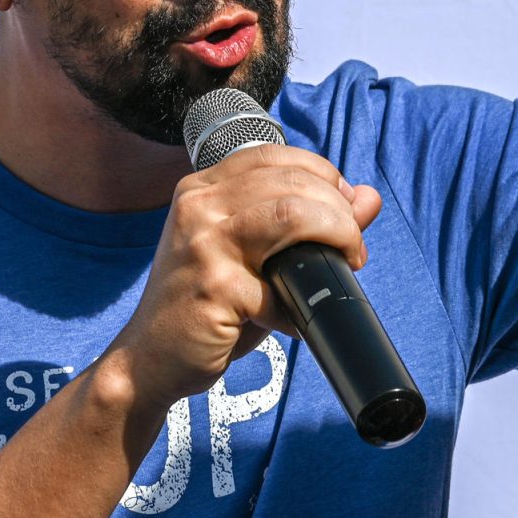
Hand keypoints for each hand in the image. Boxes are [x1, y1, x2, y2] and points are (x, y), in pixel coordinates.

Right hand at [106, 144, 381, 411]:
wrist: (149, 360)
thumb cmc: (208, 307)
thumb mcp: (257, 256)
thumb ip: (307, 222)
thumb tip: (369, 198)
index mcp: (204, 187)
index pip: (277, 156)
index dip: (324, 176)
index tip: (347, 209)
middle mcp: (199, 204)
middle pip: (293, 183)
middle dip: (340, 214)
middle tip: (352, 250)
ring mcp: (203, 242)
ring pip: (292, 214)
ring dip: (336, 237)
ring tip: (345, 266)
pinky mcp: (213, 285)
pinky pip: (280, 287)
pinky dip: (296, 309)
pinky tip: (292, 322)